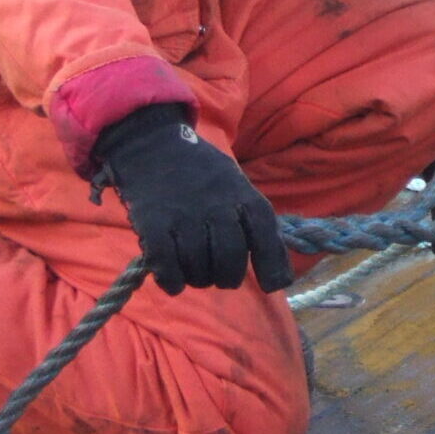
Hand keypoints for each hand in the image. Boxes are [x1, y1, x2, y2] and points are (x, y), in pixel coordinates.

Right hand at [91, 103, 293, 295]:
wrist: (154, 147)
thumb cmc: (203, 175)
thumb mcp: (239, 188)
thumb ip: (259, 226)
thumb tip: (281, 277)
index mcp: (243, 196)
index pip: (265, 237)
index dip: (271, 266)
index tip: (270, 286)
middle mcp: (217, 207)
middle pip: (230, 262)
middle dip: (227, 278)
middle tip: (219, 276)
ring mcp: (185, 217)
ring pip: (199, 270)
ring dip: (198, 280)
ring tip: (195, 271)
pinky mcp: (154, 225)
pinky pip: (168, 269)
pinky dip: (173, 282)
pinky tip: (174, 280)